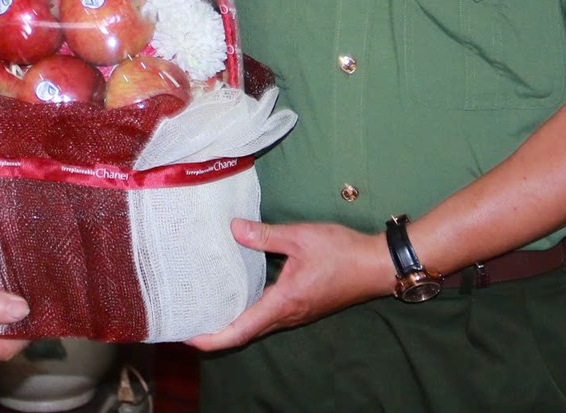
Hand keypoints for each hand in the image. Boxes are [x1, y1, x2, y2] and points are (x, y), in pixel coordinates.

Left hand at [186, 219, 390, 350]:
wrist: (376, 266)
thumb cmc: (341, 252)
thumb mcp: (300, 237)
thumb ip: (265, 235)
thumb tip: (233, 228)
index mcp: (283, 303)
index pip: (240, 330)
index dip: (212, 338)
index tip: (189, 336)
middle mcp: (287, 315)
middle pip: (245, 332)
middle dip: (216, 331)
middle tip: (189, 317)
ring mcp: (297, 313)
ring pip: (257, 324)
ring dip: (232, 321)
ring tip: (207, 305)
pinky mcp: (303, 306)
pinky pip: (269, 315)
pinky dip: (249, 310)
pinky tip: (239, 292)